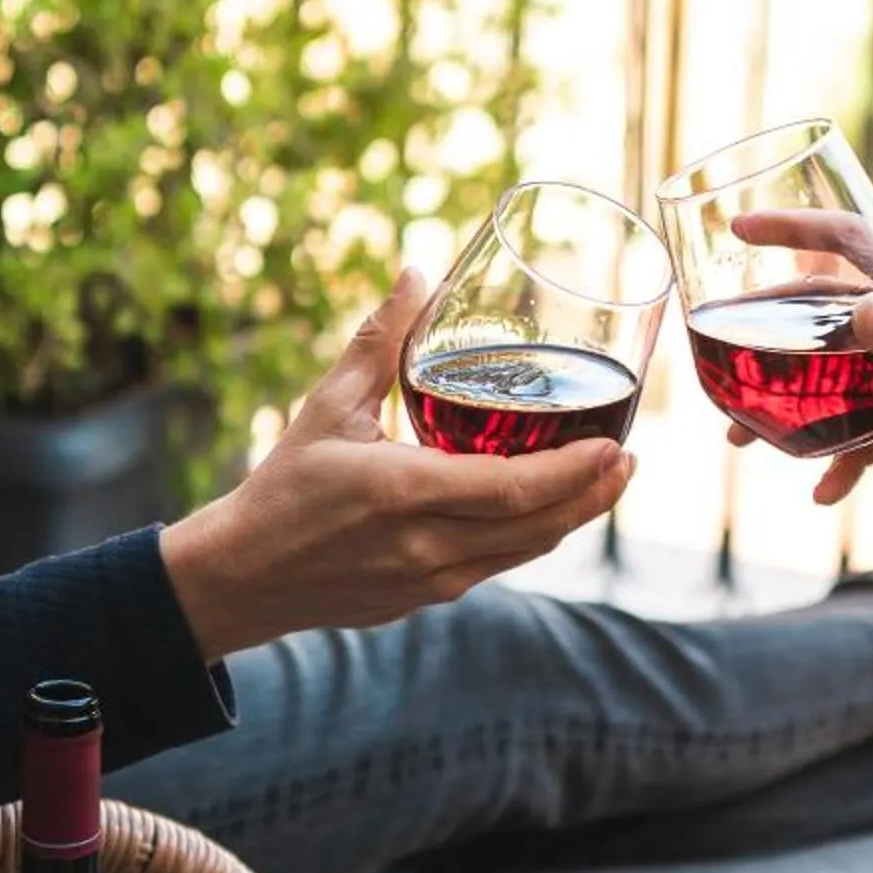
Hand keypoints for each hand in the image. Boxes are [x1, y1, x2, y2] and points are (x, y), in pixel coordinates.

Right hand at [160, 271, 633, 661]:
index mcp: (402, 492)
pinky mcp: (428, 600)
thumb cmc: (282, 485)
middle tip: (629, 459)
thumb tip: (417, 273)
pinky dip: (533, 536)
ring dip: (572, 518)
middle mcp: (426, 546)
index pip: (514, 488)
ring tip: (605, 480)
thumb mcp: (326, 406)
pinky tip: (548, 508)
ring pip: (526, 551)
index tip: (615, 446)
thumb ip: (379, 342)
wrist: (242, 577)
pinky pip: (499, 565)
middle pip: (538, 526)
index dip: (576, 471)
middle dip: (594, 495)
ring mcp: (431, 581)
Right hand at [728, 217, 872, 540]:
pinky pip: (845, 428)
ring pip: (824, 371)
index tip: (741, 228)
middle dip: (770, 329)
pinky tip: (824, 491)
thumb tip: (860, 307)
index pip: (853, 239)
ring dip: (784, 402)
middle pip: (823, 308)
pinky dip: (829, 458)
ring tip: (741, 435)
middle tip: (719, 344)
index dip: (797, 227)